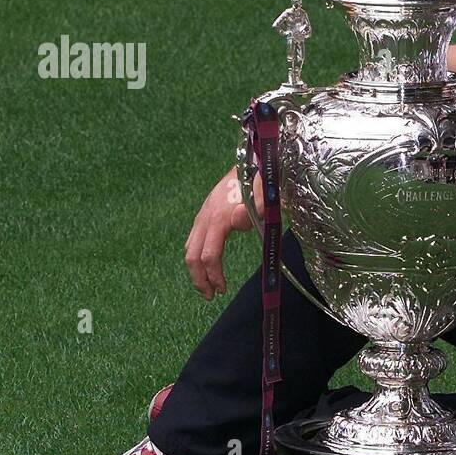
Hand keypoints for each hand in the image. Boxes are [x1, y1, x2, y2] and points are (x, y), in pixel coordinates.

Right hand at [184, 166, 262, 298]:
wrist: (253, 158)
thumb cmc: (263, 178)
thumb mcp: (266, 192)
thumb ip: (257, 205)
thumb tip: (239, 220)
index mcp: (219, 216)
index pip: (209, 255)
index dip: (214, 275)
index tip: (223, 289)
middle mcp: (206, 216)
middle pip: (192, 255)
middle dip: (199, 279)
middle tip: (210, 296)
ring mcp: (203, 214)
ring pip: (189, 248)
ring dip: (196, 270)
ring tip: (207, 287)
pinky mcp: (205, 212)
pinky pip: (193, 239)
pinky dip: (196, 256)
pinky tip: (207, 264)